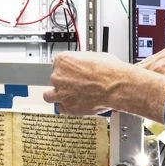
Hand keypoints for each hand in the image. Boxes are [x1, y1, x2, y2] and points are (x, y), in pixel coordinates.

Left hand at [43, 51, 164, 120]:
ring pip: (49, 95)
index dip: (66, 69)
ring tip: (68, 96)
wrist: (115, 86)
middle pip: (54, 78)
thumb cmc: (109, 71)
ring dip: (57, 95)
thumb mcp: (94, 57)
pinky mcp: (67, 107)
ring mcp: (61, 92)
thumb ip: (82, 62)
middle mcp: (58, 76)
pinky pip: (60, 108)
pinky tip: (74, 104)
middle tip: (76, 84)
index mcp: (62, 60)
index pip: (57, 64)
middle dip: (64, 82)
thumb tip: (84, 63)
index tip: (72, 72)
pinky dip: (66, 107)